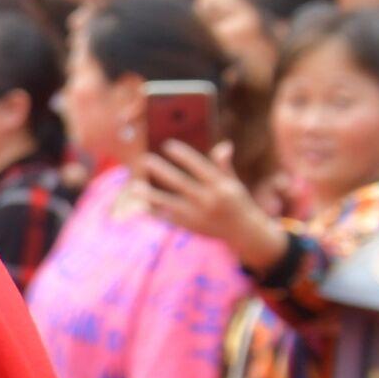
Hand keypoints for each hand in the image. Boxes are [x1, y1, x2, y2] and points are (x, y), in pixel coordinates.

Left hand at [136, 138, 283, 269]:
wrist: (244, 232)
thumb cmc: (236, 202)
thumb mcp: (233, 183)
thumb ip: (224, 166)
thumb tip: (224, 145)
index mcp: (221, 186)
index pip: (200, 168)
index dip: (184, 156)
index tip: (168, 145)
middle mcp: (209, 200)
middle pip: (182, 184)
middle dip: (163, 171)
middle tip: (145, 159)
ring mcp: (198, 215)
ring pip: (170, 204)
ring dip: (151, 195)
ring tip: (133, 186)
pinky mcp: (190, 226)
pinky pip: (168, 218)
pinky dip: (153, 212)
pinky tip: (139, 205)